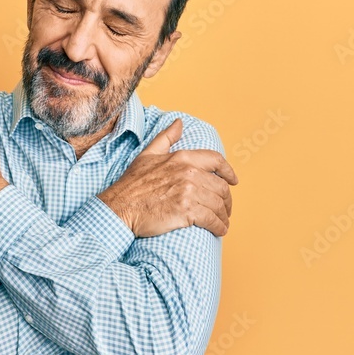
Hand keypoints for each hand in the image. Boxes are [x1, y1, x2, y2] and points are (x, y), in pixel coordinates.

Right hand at [97, 118, 238, 236]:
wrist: (120, 208)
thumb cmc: (132, 184)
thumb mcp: (148, 155)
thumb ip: (166, 138)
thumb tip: (179, 123)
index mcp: (182, 158)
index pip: (216, 161)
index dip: (229, 172)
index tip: (233, 181)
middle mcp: (189, 173)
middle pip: (220, 187)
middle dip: (227, 200)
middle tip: (226, 209)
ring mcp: (188, 193)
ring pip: (218, 205)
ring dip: (224, 216)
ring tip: (223, 222)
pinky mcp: (186, 212)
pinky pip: (212, 220)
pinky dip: (219, 227)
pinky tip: (220, 230)